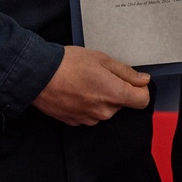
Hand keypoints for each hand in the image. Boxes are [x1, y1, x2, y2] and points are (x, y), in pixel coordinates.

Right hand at [32, 45, 150, 126]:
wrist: (38, 76)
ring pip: (105, 109)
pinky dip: (86, 104)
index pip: (142, 101)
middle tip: (99, 75)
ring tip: (84, 82)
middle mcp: (104, 112)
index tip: (131, 80)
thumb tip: (143, 80)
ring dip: (100, 98)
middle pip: (122, 104)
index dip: (140, 89)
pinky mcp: (75, 122)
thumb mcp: (102, 59)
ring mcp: (89, 119)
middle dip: (116, 90)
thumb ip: (126, 72)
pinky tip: (75, 91)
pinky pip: (89, 114)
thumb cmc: (69, 64)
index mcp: (115, 95)